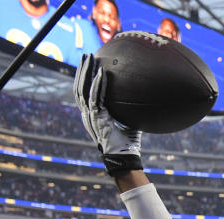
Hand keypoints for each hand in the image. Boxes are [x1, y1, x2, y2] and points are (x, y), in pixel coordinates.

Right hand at [73, 55, 142, 175]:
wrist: (125, 158)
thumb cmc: (128, 144)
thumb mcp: (130, 123)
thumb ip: (131, 111)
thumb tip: (143, 100)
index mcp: (93, 115)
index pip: (84, 92)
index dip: (84, 78)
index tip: (89, 65)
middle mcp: (88, 114)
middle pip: (80, 87)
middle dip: (82, 70)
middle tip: (86, 55)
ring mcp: (90, 116)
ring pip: (83, 89)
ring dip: (86, 72)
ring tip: (90, 58)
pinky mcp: (96, 118)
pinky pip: (95, 98)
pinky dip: (97, 85)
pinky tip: (100, 73)